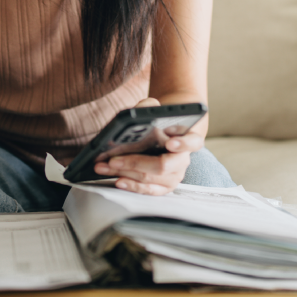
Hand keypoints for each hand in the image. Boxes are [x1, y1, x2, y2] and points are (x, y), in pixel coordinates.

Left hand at [91, 97, 206, 195]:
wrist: (160, 137)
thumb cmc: (157, 125)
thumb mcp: (154, 112)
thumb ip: (149, 107)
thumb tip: (141, 108)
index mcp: (187, 139)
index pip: (192, 142)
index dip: (183, 144)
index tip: (170, 143)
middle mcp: (183, 160)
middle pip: (162, 165)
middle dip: (135, 162)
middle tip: (114, 159)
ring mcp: (174, 176)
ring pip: (150, 178)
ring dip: (124, 173)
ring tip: (104, 166)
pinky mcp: (163, 187)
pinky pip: (148, 190)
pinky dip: (132, 186)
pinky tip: (118, 180)